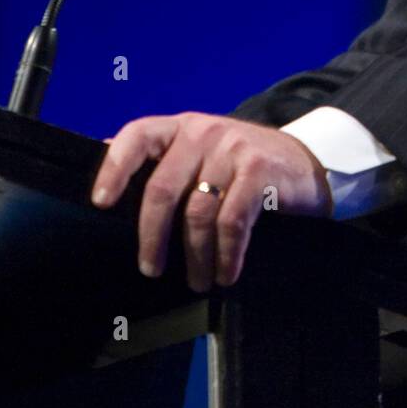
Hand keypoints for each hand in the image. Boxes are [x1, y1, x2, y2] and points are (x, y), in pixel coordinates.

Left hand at [91, 113, 332, 291]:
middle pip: (162, 188)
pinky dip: (226, 254)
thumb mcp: (203, 154)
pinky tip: (226, 272)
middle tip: (151, 268)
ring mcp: (232, 149)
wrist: (306, 161)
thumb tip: (107, 187)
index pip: (137, 135)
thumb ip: (165, 164)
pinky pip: (231, 221)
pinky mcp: (259, 171)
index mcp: (181, 127)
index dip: (114, 168)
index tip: (100, 202)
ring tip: (198, 280)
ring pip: (197, 212)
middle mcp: (203, 131)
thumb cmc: (243, 166)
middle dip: (152, 236)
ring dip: (195, 256)